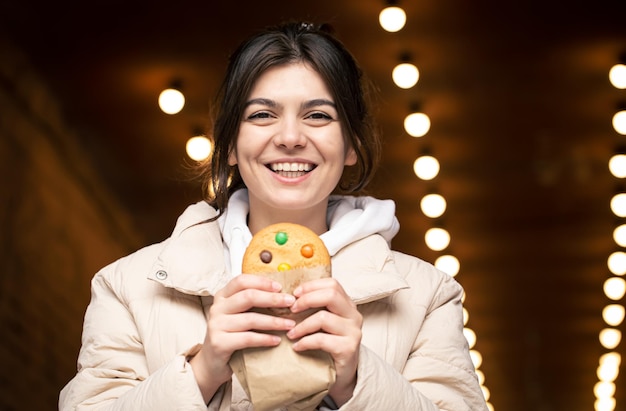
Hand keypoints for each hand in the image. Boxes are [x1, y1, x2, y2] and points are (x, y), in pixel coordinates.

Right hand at [189, 274, 295, 402]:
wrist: (211, 363)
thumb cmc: (230, 335)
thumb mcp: (237, 315)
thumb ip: (252, 303)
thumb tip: (282, 294)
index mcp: (222, 296)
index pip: (242, 281)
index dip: (262, 282)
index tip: (280, 287)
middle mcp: (217, 308)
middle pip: (248, 297)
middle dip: (273, 299)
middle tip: (291, 303)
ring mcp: (216, 325)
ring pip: (250, 319)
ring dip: (274, 321)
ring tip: (290, 324)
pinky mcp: (219, 343)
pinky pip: (248, 338)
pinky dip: (265, 339)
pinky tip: (277, 340)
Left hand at [286, 278, 361, 406]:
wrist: (342, 374)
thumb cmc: (329, 346)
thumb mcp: (324, 323)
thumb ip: (315, 308)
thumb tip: (288, 296)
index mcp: (347, 305)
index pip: (332, 284)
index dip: (311, 286)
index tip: (295, 294)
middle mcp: (353, 315)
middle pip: (331, 295)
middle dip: (306, 300)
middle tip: (291, 310)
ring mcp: (353, 331)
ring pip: (323, 318)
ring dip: (301, 326)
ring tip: (290, 333)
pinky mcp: (348, 348)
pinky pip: (322, 340)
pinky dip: (305, 342)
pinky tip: (297, 346)